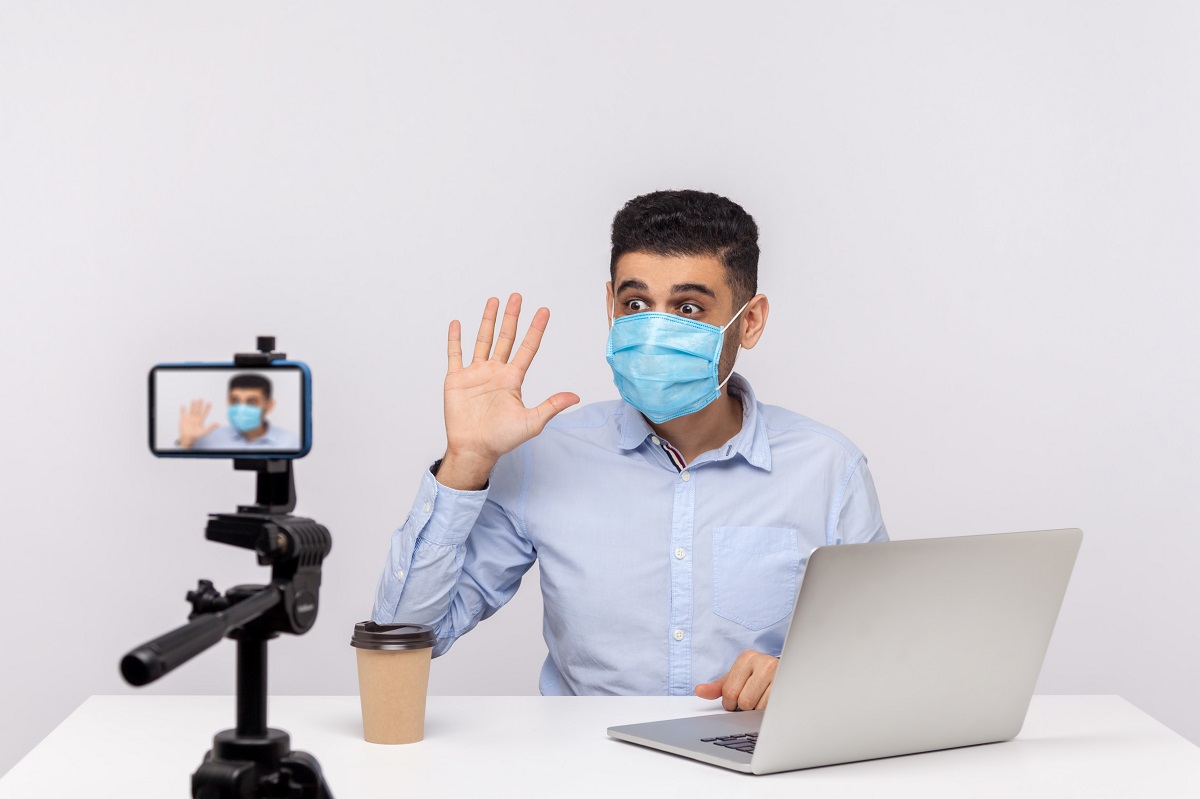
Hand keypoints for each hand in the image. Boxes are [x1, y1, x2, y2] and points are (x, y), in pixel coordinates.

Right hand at [178, 399, 217, 447]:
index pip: (204, 413)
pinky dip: (182, 410)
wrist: (188, 439)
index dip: (207, 408)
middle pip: (198, 410)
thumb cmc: (197, 436)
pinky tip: (183, 405)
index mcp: (200, 420)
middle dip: (199, 405)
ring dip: (192, 405)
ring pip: (191, 410)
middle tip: (201, 398)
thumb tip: (218, 424)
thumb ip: (211, 427)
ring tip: (193, 400)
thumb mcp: (205, 431)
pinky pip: (183, 414)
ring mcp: (189, 418)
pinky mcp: (183, 420)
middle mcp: (195, 418)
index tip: (209, 402)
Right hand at [438, 294, 579, 488]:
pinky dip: (455, 339)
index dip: (535, 330)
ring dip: (487, 321)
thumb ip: (551, 406)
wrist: (474, 449)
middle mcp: (495, 372)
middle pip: (505, 338)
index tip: (544, 311)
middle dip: (512, 317)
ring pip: (483, 340)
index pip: (527, 348)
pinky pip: (455, 354)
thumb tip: (575, 397)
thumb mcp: (532, 422)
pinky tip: (457, 324)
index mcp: (512, 379)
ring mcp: (475, 374)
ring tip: (494, 301)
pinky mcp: (456, 379)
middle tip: (517, 296)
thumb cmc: (502, 439)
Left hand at [694, 650, 778, 710]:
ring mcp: (780, 674)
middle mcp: (764, 662)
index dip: (731, 703)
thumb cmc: (756, 677)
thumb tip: (699, 690)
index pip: (729, 692)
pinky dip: (769, 712)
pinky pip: (773, 710)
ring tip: (763, 699)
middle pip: (745, 701)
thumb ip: (717, 687)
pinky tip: (771, 702)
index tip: (737, 698)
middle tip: (752, 699)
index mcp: (747, 657)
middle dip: (745, 707)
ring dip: (758, 710)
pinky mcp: (790, 686)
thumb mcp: (736, 678)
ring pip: (759, 708)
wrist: (786, 671)